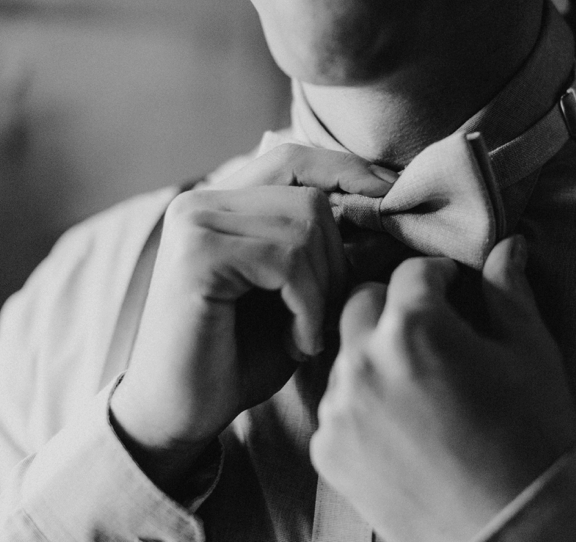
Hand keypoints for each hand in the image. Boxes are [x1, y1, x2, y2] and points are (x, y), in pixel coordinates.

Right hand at [110, 144, 397, 492]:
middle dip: (340, 259)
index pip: (296, 159)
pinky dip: (307, 306)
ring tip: (308, 333)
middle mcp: (200, 201)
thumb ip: (330, 251)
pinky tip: (297, 343)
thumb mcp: (298, 295)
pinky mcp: (197, 255)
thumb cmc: (241, 359)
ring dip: (324, 288)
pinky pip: (287, 260)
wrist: (178, 416)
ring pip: (305, 225)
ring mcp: (194, 223)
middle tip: (329, 316)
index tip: (392, 208)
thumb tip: (397, 210)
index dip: (349, 175)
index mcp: (221, 202)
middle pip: (311, 197)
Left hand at [310, 236, 575, 539]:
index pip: (412, 272)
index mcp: (415, 327)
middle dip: (394, 307)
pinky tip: (404, 427)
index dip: (439, 278)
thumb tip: (508, 244)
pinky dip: (362, 406)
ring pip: (346, 355)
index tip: (454, 291)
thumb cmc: (533, 434)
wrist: (516, 528)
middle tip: (431, 333)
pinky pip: (337, 408)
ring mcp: (340, 411)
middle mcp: (364, 361)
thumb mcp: (529, 352)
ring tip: (419, 386)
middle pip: (362, 302)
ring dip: (375, 356)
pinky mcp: (328, 453)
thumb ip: (507, 291)